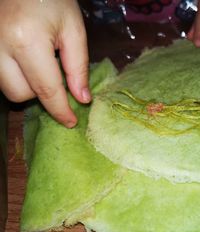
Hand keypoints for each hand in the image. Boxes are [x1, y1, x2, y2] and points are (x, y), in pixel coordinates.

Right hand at [0, 0, 89, 127]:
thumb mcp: (73, 29)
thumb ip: (78, 66)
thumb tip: (82, 99)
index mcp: (26, 41)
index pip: (46, 89)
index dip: (60, 110)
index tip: (71, 122)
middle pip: (20, 94)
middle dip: (41, 93)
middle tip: (55, 73)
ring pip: (6, 87)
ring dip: (27, 85)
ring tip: (40, 60)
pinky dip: (15, 74)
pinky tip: (26, 58)